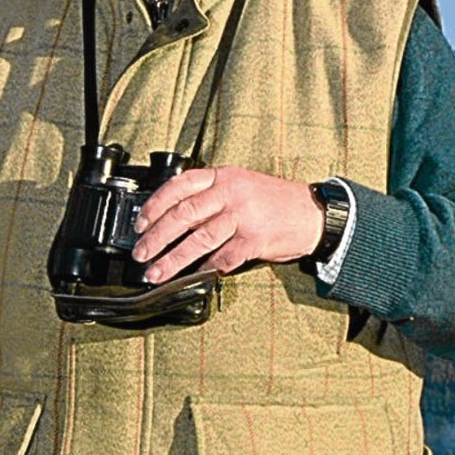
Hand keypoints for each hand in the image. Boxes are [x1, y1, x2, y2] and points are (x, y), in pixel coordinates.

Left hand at [131, 166, 323, 280]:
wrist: (314, 214)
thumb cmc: (273, 202)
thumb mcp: (239, 187)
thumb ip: (209, 198)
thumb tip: (170, 219)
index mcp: (223, 177)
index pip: (179, 186)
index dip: (155, 205)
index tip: (139, 223)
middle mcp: (231, 193)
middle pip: (184, 214)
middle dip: (156, 237)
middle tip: (140, 253)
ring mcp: (243, 216)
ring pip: (199, 239)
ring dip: (173, 260)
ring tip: (156, 272)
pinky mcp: (255, 239)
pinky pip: (223, 258)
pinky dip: (206, 269)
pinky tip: (193, 278)